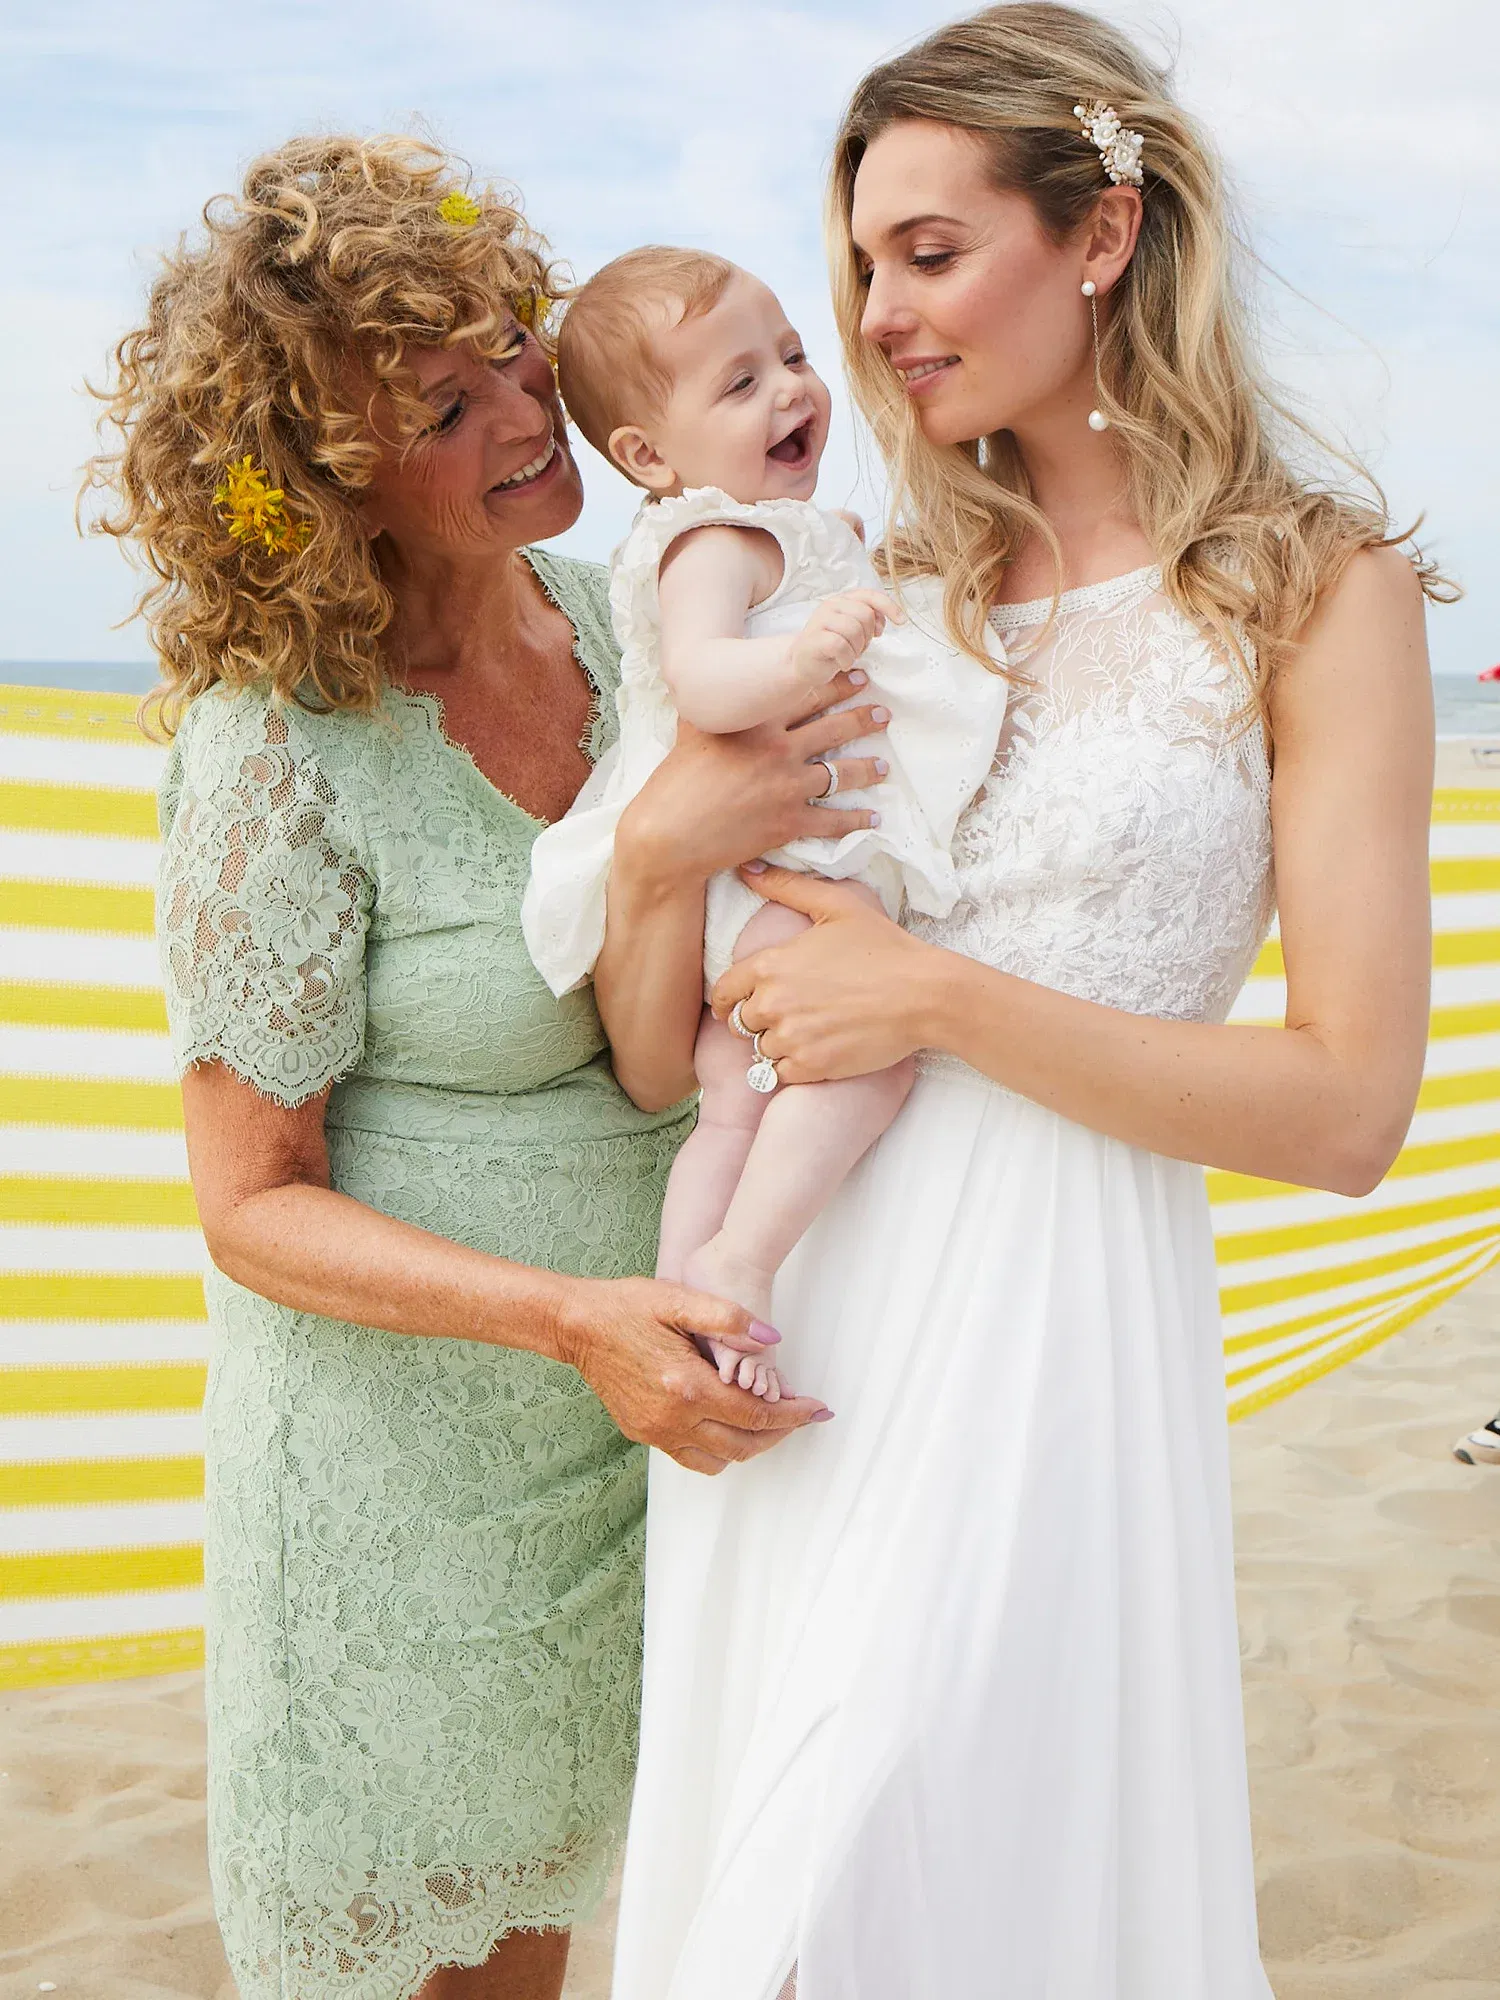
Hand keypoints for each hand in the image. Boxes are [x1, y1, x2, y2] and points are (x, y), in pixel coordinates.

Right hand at [555, 1274, 830, 1473]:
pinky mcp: (643, 1433)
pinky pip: (691, 1458)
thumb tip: (773, 1339)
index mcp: (686, 1385)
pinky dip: (719, 1449)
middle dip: (780, 1433)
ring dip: (750, 1445)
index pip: (755, 1414)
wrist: (576, 1325)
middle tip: (801, 1414)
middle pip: (744, 1444)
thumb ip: (729, 1318)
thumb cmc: (627, 1306)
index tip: (817, 1408)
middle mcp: (672, 1418)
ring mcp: (655, 1431)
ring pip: (719, 1460)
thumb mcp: (679, 1299)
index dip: (793, 1415)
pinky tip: (729, 1424)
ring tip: (768, 1420)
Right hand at [617, 670, 892, 886]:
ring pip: (840, 772)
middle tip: (883, 712)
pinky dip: (856, 820)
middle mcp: (778, 750)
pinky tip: (873, 817)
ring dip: (868, 768)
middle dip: (863, 717)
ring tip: (884, 765)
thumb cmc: (675, 781)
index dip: (838, 683)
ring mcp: (786, 787)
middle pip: (833, 727)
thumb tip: (714, 686)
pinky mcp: (788, 823)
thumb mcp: (692, 730)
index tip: (859, 676)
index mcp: (757, 722)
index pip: (807, 694)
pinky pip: (832, 820)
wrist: (669, 834)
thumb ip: (714, 707)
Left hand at [711, 864, 940, 1083]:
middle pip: (739, 1024)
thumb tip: (746, 869)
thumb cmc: (883, 947)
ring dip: (777, 1044)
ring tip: (807, 1032)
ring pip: (760, 1050)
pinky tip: (816, 1050)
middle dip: (757, 1020)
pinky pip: (781, 1073)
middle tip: (787, 1015)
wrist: (923, 994)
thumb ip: (787, 887)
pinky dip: (794, 1066)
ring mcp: (791, 1038)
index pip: (722, 991)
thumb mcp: (836, 906)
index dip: (728, 998)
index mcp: (770, 965)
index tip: (739, 1003)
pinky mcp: (811, 1066)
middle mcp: (772, 1003)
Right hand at [790, 589, 900, 684]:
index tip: (901, 621)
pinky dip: (846, 659)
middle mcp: (831, 605)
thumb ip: (867, 619)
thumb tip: (884, 621)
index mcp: (842, 600)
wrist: (802, 664)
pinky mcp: (815, 638)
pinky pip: (841, 646)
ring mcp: (820, 620)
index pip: (870, 595)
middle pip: (865, 614)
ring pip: (854, 630)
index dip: (889, 606)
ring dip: (857, 649)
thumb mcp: (853, 630)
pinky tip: (841, 663)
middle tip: (857, 648)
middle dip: (867, 636)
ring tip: (848, 655)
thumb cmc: (830, 647)